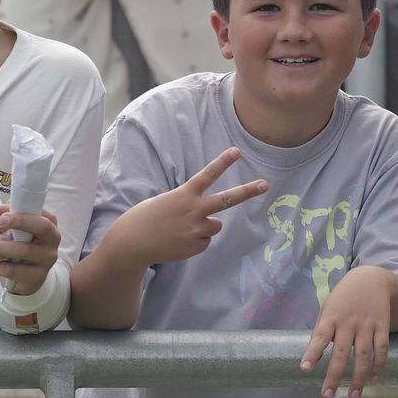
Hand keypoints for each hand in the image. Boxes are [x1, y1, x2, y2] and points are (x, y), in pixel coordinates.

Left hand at [0, 205, 60, 296]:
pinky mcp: (38, 276)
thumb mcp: (17, 231)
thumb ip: (5, 220)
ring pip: (26, 250)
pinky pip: (17, 270)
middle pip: (42, 226)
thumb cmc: (22, 246)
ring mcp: (47, 259)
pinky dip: (2, 266)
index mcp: (49, 222)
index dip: (17, 209)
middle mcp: (52, 239)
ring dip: (1, 247)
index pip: (37, 210)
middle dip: (19, 222)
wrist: (28, 276)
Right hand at [110, 147, 267, 264]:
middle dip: (247, 191)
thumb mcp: (165, 202)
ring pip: (216, 225)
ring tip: (183, 229)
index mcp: (184, 195)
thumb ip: (188, 203)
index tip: (237, 151)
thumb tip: (207, 215)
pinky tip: (178, 241)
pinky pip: (205, 241)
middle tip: (265, 184)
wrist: (132, 243)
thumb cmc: (145, 218)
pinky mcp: (196, 246)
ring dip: (206, 226)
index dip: (223, 162)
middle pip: (227, 200)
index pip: (207, 175)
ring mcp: (197, 230)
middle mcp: (194, 210)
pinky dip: (196, 241)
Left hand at [302, 266, 391, 397]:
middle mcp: (348, 322)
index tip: (304, 370)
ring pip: (363, 355)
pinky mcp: (382, 326)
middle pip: (341, 353)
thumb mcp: (327, 308)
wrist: (371, 279)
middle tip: (327, 395)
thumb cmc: (343, 299)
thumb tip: (313, 356)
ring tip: (353, 396)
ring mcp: (367, 325)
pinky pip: (381, 350)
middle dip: (334, 376)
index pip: (319, 337)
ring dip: (358, 378)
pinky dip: (378, 366)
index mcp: (331, 317)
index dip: (312, 354)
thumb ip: (321, 330)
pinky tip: (373, 380)